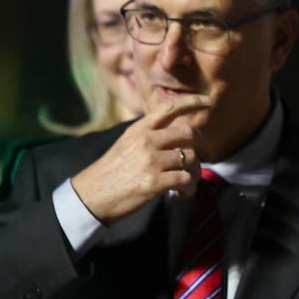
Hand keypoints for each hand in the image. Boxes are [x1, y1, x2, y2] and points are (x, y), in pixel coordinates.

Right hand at [69, 94, 210, 224]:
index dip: (191, 103)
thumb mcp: (126, 144)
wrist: (91, 195)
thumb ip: (148, 136)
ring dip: (196, 172)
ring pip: (190, 158)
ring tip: (189, 182)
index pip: (169, 108)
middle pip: (188, 133)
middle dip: (203, 144)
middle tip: (205, 155)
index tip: (208, 102)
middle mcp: (146, 140)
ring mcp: (151, 161)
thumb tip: (175, 136)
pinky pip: (186, 180)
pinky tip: (184, 193)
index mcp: (139, 129)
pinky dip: (190, 188)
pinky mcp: (154, 182)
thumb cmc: (111, 172)